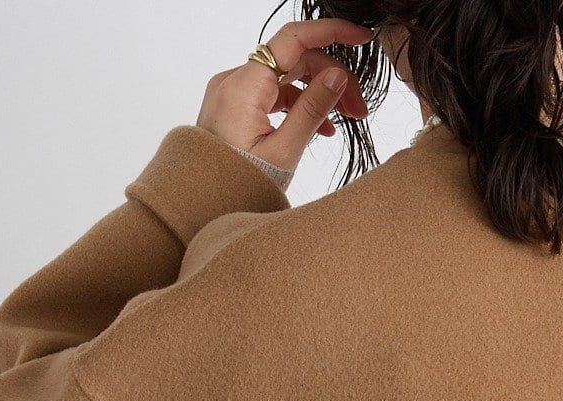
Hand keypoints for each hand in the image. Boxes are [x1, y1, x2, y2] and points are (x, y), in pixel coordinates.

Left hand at [196, 19, 372, 173]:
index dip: (331, 32)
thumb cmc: (236, 188)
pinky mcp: (235, 104)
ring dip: (318, 92)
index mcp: (245, 86)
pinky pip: (273, 92)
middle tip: (359, 109)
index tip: (360, 37)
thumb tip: (337, 76)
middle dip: (332, 77)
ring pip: (287, 76)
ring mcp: (233, 90)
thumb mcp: (283, 153)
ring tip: (344, 121)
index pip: (294, 38)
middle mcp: (235, 79)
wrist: (203, 207)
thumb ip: (312, 110)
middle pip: (295, 59)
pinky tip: (320, 127)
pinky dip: (298, 104)